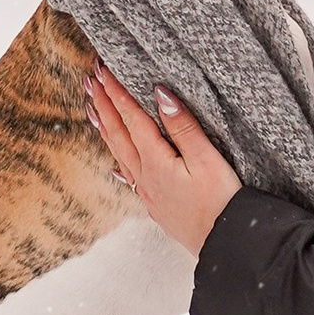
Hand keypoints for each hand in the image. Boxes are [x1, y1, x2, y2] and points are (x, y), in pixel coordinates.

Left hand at [84, 63, 242, 258]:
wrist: (224, 244)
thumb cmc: (221, 202)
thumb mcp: (207, 159)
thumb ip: (183, 127)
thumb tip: (160, 94)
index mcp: (156, 160)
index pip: (132, 118)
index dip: (116, 92)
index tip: (102, 70)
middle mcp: (145, 176)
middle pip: (118, 134)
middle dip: (103, 105)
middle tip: (89, 81)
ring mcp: (148, 192)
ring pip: (119, 154)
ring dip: (105, 129)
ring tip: (92, 110)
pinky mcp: (156, 205)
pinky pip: (129, 176)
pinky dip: (119, 161)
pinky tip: (115, 164)